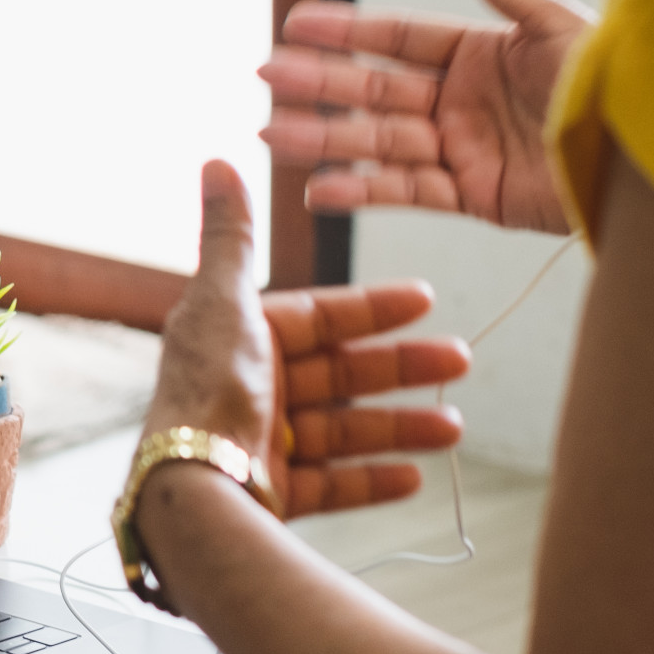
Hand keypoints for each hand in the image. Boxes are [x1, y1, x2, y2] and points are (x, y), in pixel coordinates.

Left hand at [143, 162, 468, 517]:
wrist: (192, 483)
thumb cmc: (207, 388)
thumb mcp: (224, 299)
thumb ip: (230, 236)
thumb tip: (217, 160)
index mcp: (236, 338)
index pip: (317, 318)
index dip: (371, 308)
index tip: (426, 300)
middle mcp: (247, 389)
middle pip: (338, 374)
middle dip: (401, 368)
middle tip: (461, 359)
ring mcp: (260, 444)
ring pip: (343, 431)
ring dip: (399, 426)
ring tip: (455, 428)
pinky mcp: (270, 492)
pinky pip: (331, 484)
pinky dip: (371, 480)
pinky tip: (416, 477)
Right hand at [260, 0, 594, 234]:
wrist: (643, 157)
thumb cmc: (611, 85)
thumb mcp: (551, 24)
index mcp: (480, 54)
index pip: (397, 39)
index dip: (346, 32)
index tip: (295, 25)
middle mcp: (464, 101)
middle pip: (375, 91)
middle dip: (318, 85)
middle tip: (265, 79)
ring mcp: (464, 149)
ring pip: (378, 142)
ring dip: (323, 139)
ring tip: (271, 136)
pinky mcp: (474, 196)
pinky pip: (407, 191)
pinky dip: (361, 191)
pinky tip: (318, 187)